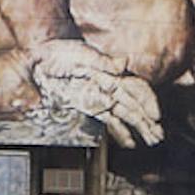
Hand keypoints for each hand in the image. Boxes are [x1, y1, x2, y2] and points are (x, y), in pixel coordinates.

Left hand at [29, 39, 164, 146]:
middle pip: (134, 105)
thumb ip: (102, 61)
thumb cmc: (59, 52)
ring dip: (139, 128)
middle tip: (157, 136)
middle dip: (147, 121)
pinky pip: (109, 121)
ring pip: (125, 115)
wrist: (37, 61)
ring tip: (150, 141)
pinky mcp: (89, 107)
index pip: (136, 88)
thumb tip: (124, 63)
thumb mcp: (79, 54)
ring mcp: (99, 98)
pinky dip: (120, 132)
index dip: (148, 102)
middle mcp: (108, 86)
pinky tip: (129, 142)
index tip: (155, 117)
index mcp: (111, 72)